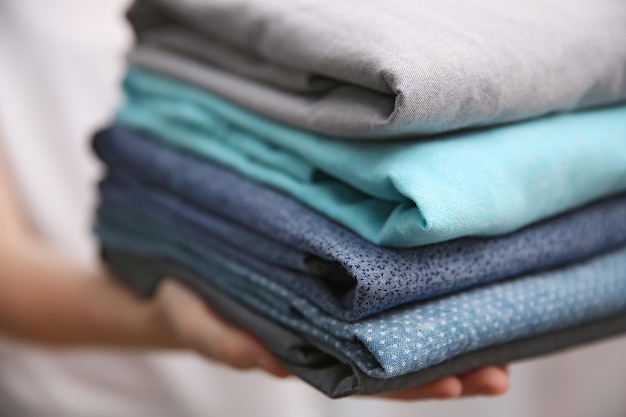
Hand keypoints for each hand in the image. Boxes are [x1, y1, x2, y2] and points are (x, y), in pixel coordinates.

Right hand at [156, 280, 508, 399]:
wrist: (184, 275)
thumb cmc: (190, 302)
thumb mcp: (196, 320)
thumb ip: (221, 340)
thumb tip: (258, 361)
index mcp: (302, 350)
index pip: (366, 378)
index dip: (411, 386)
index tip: (458, 386)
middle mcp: (328, 333)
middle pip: (395, 360)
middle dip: (446, 368)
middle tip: (500, 376)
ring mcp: (332, 306)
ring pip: (394, 328)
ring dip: (442, 332)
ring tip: (498, 339)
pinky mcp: (329, 275)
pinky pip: (376, 290)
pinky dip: (413, 293)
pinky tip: (450, 284)